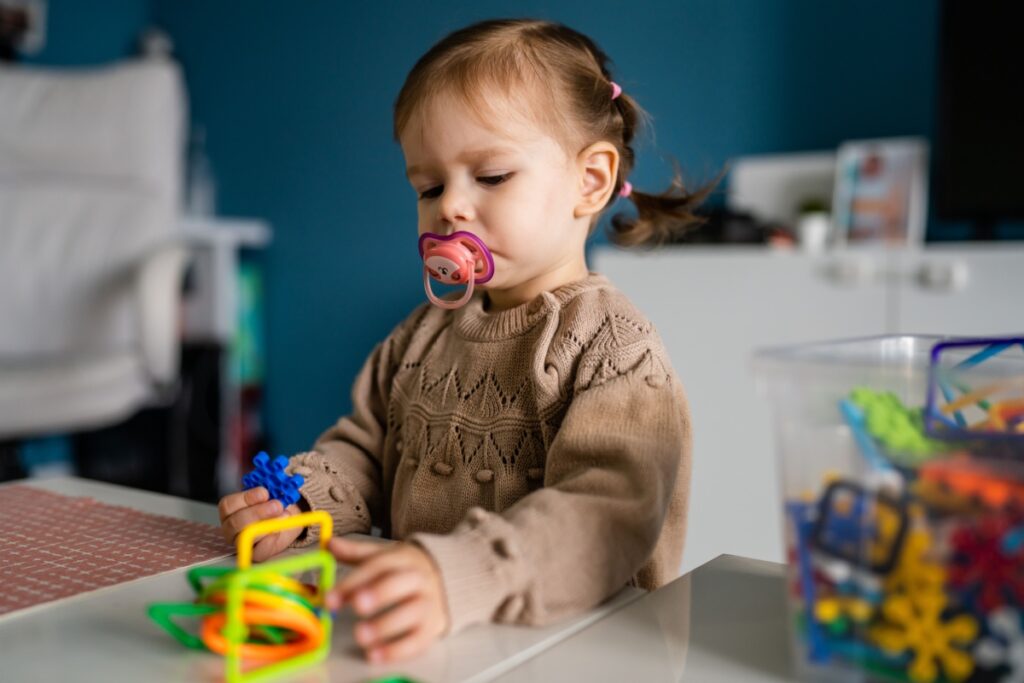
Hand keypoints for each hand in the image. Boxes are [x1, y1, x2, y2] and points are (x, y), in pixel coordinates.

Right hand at [217, 487, 302, 560]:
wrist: (286, 516)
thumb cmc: (272, 501)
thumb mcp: (271, 490)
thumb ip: (269, 488)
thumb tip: (277, 485)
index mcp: (230, 509)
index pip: (228, 505)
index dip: (246, 498)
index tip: (265, 493)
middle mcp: (231, 527)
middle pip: (235, 522)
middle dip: (258, 512)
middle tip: (277, 505)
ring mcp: (241, 543)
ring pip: (246, 538)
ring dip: (267, 525)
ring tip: (284, 516)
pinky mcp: (254, 554)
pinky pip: (259, 552)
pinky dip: (271, 540)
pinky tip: (278, 530)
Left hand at [326, 538, 448, 662]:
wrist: (450, 581)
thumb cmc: (406, 570)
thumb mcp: (385, 556)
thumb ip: (356, 552)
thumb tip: (329, 544)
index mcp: (403, 559)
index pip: (378, 566)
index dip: (353, 581)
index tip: (330, 598)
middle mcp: (419, 579)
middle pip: (400, 584)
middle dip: (378, 594)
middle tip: (357, 605)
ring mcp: (428, 604)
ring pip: (411, 613)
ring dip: (385, 625)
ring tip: (360, 635)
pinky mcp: (432, 628)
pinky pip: (417, 641)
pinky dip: (397, 650)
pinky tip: (374, 655)